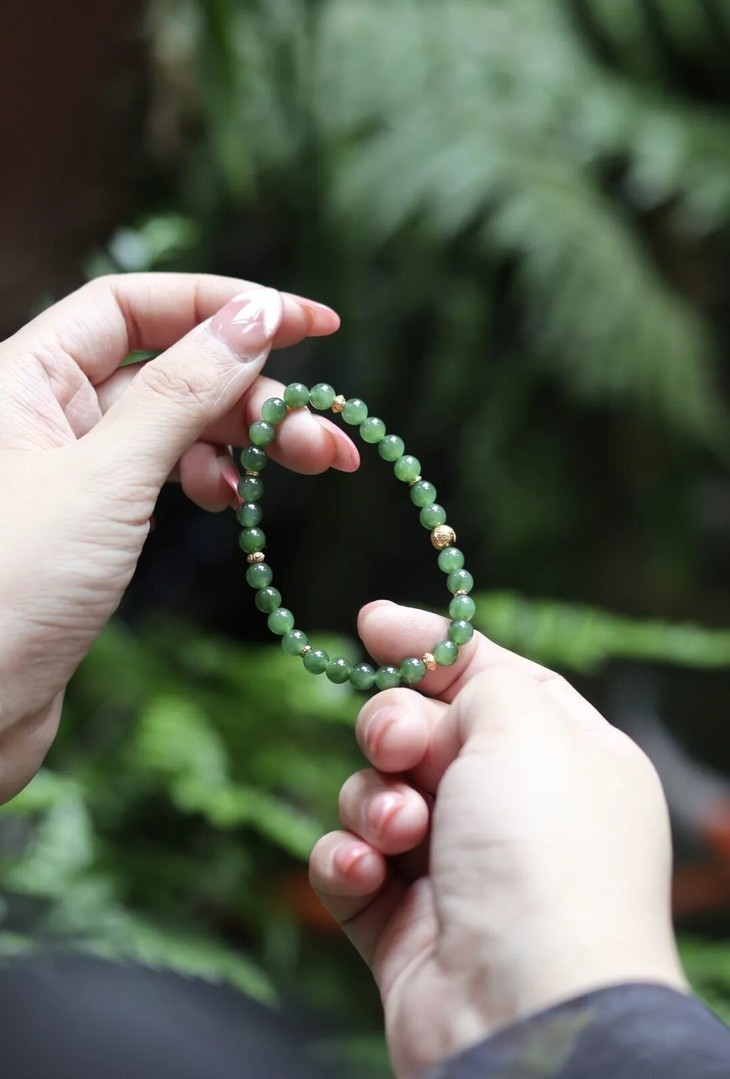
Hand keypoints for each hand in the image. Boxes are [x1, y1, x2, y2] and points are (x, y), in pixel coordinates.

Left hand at [0, 273, 356, 801]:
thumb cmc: (10, 590)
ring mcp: (69, 466)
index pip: (136, 306)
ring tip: (312, 465)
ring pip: (173, 424)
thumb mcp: (108, 478)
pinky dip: (208, 477)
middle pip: (168, 367)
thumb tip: (254, 316)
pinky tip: (235, 496)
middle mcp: (45, 410)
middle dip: (253, 391)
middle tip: (327, 433)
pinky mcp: (89, 519)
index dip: (224, 304)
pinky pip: (160, 473)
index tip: (308, 323)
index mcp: (26, 374)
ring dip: (245, 437)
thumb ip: (182, 391)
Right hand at [310, 601, 686, 1077]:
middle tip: (397, 745)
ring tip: (401, 832)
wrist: (524, 1004)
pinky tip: (369, 874)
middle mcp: (512, 810)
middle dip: (394, 728)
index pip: (490, 679)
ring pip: (377, 794)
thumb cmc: (543, 852)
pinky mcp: (402, 923)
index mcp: (564, 758)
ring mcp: (456, 869)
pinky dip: (350, 861)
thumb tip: (434, 659)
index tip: (371, 623)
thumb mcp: (526, 725)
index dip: (431, 647)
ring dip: (376, 802)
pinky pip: (351, 863)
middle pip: (423, 732)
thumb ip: (477, 674)